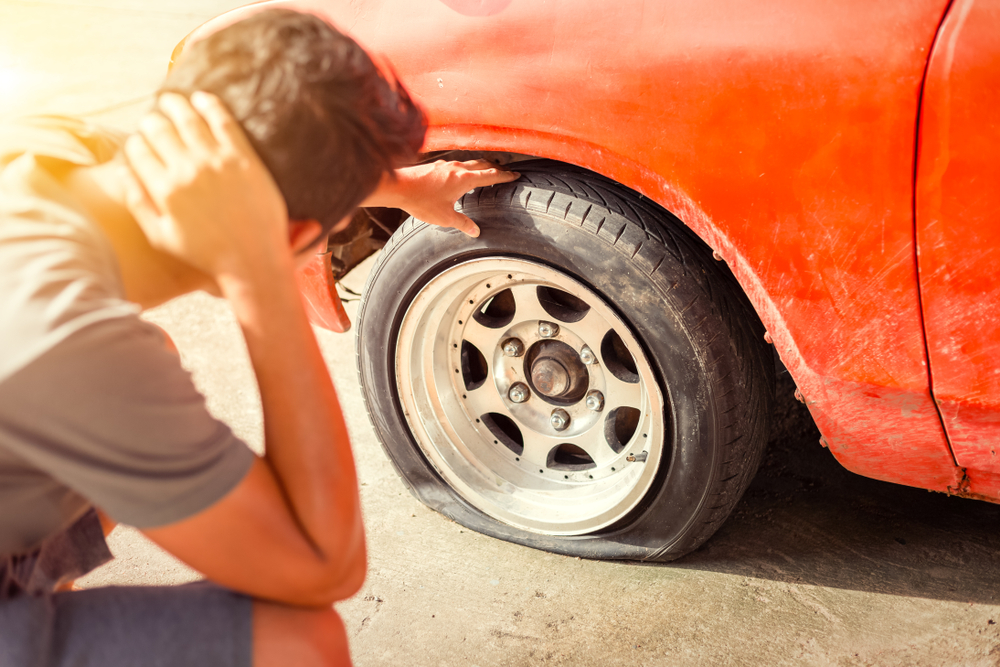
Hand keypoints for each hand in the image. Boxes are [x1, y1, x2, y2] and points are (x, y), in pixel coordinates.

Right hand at [122, 92, 290, 280]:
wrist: (252, 260)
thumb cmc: (206, 254)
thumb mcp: (161, 236)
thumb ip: (137, 202)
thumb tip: (121, 170)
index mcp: (164, 189)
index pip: (138, 150)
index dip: (135, 142)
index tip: (139, 141)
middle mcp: (187, 171)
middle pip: (159, 130)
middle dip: (151, 121)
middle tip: (153, 119)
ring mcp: (216, 162)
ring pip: (188, 119)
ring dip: (175, 104)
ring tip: (170, 100)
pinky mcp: (243, 158)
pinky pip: (223, 121)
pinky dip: (209, 104)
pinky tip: (202, 98)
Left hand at [364, 159, 520, 236]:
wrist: (398, 186)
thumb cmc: (421, 200)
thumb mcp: (445, 217)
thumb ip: (463, 223)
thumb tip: (475, 231)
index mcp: (465, 179)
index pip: (491, 175)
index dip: (505, 176)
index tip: (516, 175)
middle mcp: (458, 168)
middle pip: (484, 164)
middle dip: (497, 168)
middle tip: (506, 172)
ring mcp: (447, 165)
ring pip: (471, 162)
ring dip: (483, 165)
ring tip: (489, 169)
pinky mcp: (437, 165)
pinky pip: (459, 164)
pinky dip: (468, 167)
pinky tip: (463, 173)